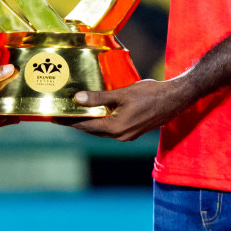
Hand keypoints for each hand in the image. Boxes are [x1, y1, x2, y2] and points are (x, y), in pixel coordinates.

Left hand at [69, 78, 191, 141]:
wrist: (175, 99)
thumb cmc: (151, 94)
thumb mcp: (122, 94)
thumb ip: (99, 98)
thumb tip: (78, 99)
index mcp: (116, 128)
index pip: (86, 126)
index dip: (69, 122)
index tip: (55, 117)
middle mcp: (120, 136)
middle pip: (92, 130)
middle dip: (76, 123)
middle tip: (61, 115)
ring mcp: (128, 135)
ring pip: (102, 130)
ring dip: (89, 122)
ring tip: (75, 113)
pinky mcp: (133, 130)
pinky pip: (111, 128)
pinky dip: (101, 121)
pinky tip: (97, 112)